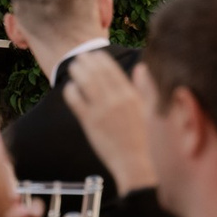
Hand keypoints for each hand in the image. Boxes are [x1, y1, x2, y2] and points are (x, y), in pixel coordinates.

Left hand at [59, 51, 156, 193]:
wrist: (133, 162)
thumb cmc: (142, 137)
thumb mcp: (148, 110)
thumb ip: (144, 87)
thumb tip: (141, 68)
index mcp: (131, 95)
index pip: (113, 70)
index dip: (101, 60)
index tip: (94, 54)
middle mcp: (116, 100)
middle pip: (97, 73)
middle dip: (87, 62)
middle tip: (79, 56)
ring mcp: (102, 111)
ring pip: (85, 83)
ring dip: (77, 72)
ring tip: (72, 67)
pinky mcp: (90, 123)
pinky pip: (76, 101)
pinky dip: (71, 91)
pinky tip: (69, 88)